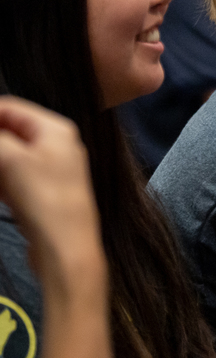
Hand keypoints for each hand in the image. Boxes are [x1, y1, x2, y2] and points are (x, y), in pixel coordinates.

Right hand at [0, 96, 99, 256]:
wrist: (66, 249)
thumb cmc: (45, 198)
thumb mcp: (12, 159)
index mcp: (55, 129)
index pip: (10, 108)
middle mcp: (56, 145)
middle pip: (7, 131)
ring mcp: (50, 169)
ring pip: (7, 156)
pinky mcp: (41, 193)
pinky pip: (10, 177)